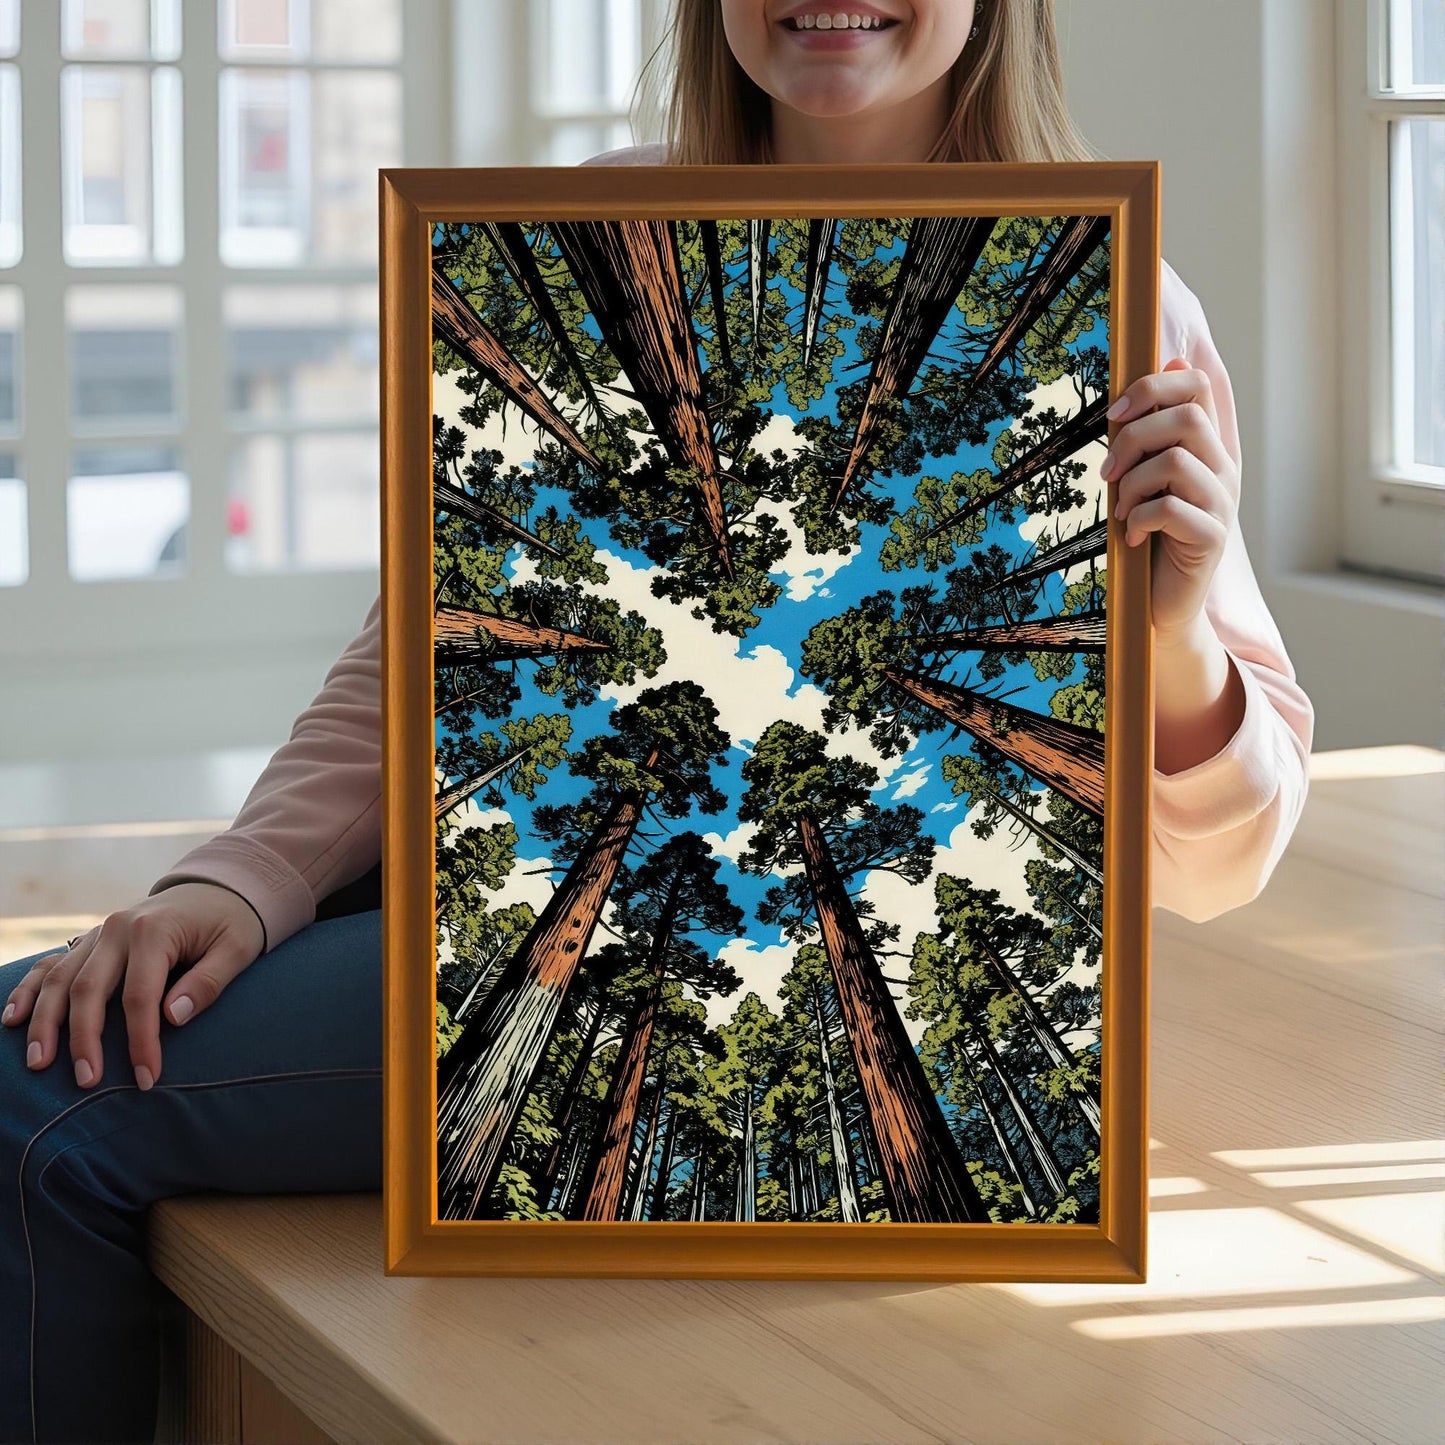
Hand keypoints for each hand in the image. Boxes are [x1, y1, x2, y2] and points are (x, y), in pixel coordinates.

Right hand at [2, 881, 265, 1090]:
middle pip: (89, 989)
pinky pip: (51, 964)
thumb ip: (208, 982)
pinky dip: (30, 990)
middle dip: (84, 1039)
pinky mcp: (90, 940)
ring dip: (46, 1022)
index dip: (140, 1041)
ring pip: (60, 979)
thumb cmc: (232, 923)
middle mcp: (118, 929)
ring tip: (39, 1063)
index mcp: (154, 930)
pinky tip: (14, 1019)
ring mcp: (99, 933)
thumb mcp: (237, 949)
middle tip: (87, 1082)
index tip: (146, 1078)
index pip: (140, 996)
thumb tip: (173, 1017)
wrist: (218, 889)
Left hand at [1102, 356, 1238, 639]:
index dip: (1155, 384)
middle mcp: (1223, 468)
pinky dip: (1138, 520)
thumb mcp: (1146, 476)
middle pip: (1186, 417)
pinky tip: (1132, 537)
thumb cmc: (1149, 535)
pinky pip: (1169, 509)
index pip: (1198, 385)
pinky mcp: (1212, 537)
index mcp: (1207, 447)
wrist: (1162, 602)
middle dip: (1132, 438)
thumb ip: (1154, 429)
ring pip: (1174, 461)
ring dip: (1132, 485)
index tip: (1115, 412)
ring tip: (1121, 511)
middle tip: (1107, 474)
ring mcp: (1223, 502)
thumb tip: (1171, 354)